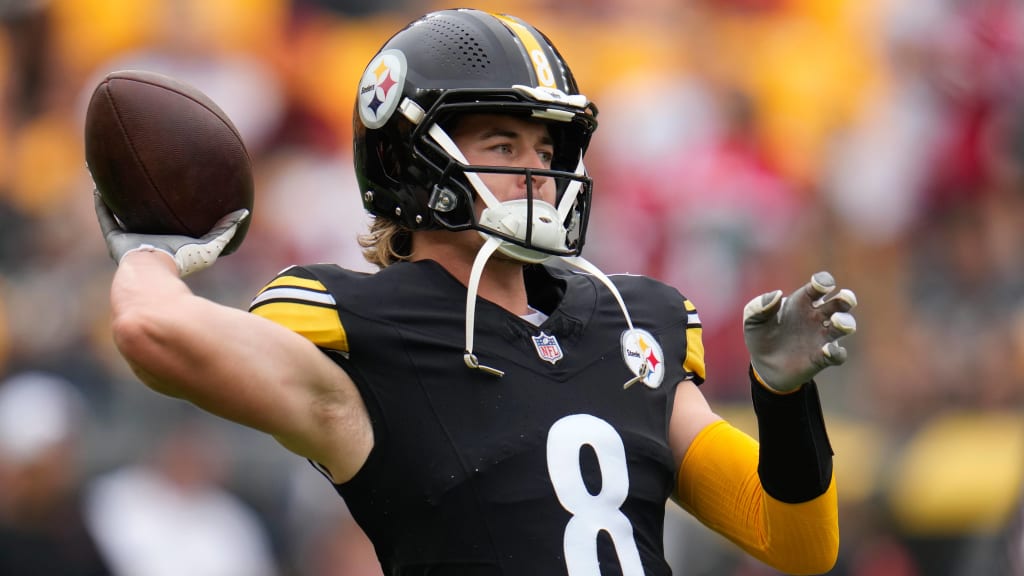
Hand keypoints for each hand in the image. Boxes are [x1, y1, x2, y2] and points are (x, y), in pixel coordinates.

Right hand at [94, 191, 248, 276]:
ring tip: (112, 174)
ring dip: (116, 197)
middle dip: (142, 201)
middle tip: (142, 176)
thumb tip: (243, 213)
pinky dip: (101, 201)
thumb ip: (225, 231)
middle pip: (143, 216)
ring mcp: (129, 239)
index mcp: (167, 242)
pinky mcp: (114, 239)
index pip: (168, 223)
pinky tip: (98, 183)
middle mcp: (147, 240)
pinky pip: (105, 215)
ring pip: (120, 214)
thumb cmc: (183, 261)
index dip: (168, 208)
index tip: (171, 188)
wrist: (155, 271)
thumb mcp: (209, 245)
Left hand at [742, 271, 856, 392]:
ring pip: (845, 325)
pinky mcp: (822, 358)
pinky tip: (827, 351)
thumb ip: (759, 306)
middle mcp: (817, 317)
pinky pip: (838, 355)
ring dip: (846, 322)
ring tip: (837, 322)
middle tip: (844, 298)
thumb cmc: (761, 336)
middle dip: (846, 298)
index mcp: (802, 302)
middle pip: (840, 302)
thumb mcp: (753, 320)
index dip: (823, 282)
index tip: (821, 285)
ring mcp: (822, 337)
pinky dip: (836, 352)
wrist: (763, 366)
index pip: (819, 286)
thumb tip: (777, 295)